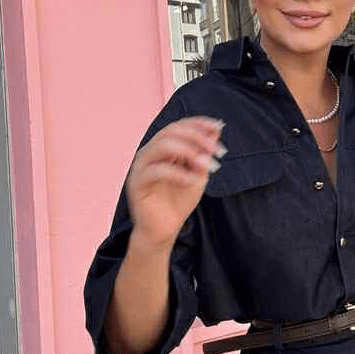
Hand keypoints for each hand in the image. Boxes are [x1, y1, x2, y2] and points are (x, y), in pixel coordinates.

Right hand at [126, 116, 224, 248]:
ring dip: (189, 152)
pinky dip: (178, 174)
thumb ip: (204, 153)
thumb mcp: (198, 174)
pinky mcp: (136, 182)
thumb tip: (216, 128)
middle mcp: (149, 152)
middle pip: (171, 132)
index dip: (198, 123)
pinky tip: (193, 181)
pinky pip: (156, 171)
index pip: (178, 126)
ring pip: (162, 145)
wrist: (164, 230)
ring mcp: (140, 166)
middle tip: (218, 151)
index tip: (217, 126)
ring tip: (208, 165)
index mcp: (161, 148)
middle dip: (198, 137)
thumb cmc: (179, 201)